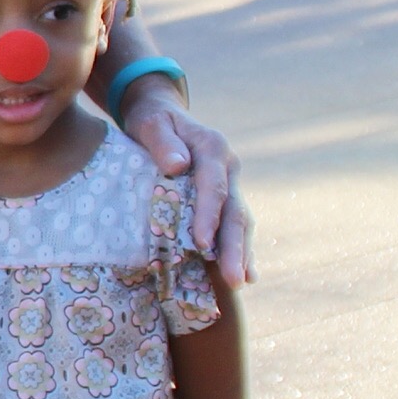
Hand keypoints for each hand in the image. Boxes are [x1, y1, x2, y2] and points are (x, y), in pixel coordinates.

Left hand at [122, 80, 252, 286]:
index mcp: (213, 148)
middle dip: (234, 246)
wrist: (163, 115)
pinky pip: (235, 226)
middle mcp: (229, 167)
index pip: (213, 187)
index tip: (202, 243)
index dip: (209, 216)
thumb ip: (162, 142)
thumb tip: (178, 165)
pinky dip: (241, 250)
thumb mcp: (151, 123)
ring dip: (241, 253)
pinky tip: (247, 277)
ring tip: (240, 283)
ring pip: (240, 221)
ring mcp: (231, 184)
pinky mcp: (225, 198)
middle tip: (234, 278)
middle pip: (235, 210)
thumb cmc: (152, 121)